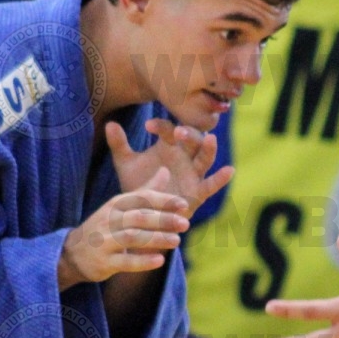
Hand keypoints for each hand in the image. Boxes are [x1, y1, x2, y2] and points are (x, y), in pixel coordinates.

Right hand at [58, 167, 190, 286]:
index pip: (142, 198)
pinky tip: (160, 260)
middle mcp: (109, 220)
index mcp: (116, 204)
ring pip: (132, 238)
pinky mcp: (104, 262)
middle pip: (139, 217)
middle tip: (186, 223)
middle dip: (163, 219)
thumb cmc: (107, 226)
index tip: (184, 204)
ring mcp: (104, 241)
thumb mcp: (123, 206)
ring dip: (156, 239)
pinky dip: (143, 261)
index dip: (163, 200)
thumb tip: (166, 169)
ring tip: (177, 241)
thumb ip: (146, 190)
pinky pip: (125, 261)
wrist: (74, 253)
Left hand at [104, 117, 231, 213]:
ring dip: (208, 148)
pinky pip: (211, 184)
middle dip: (189, 134)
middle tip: (179, 131)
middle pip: (193, 139)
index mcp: (168, 145)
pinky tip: (229, 170)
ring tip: (211, 139)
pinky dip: (221, 178)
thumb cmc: (137, 184)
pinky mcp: (198, 192)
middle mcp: (184, 157)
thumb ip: (119, 144)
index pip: (169, 130)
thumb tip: (109, 123)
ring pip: (205, 158)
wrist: (141, 213)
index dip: (162, 126)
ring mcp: (193, 174)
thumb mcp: (126, 164)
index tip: (147, 125)